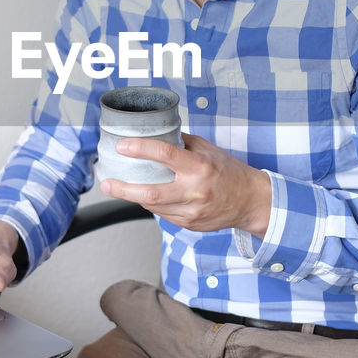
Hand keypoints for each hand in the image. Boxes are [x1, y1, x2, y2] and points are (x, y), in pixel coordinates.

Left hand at [100, 133, 271, 235]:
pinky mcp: (190, 224)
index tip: (123, 146)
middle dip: (124, 189)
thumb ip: (182, 143)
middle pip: (151, 193)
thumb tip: (157, 133)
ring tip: (122, 187)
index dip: (141, 149)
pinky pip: (163, 214)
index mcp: (199, 167)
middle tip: (106, 184)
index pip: (165, 155)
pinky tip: (149, 196)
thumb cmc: (229, 171)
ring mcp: (192, 211)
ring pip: (154, 206)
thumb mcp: (208, 150)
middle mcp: (195, 191)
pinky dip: (154, 204)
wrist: (251, 202)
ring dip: (136, 196)